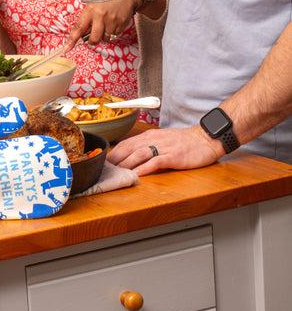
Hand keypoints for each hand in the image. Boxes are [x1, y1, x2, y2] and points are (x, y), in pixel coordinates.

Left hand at [64, 0, 138, 51]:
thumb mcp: (93, 4)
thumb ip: (87, 18)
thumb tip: (81, 34)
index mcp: (90, 10)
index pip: (79, 28)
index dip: (72, 40)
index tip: (66, 49)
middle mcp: (100, 16)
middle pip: (94, 38)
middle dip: (93, 40)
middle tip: (94, 36)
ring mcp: (112, 20)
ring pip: (106, 38)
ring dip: (105, 35)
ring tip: (107, 24)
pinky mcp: (121, 23)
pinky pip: (115, 35)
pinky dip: (113, 32)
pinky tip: (114, 22)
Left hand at [108, 125, 223, 175]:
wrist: (205, 138)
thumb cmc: (184, 141)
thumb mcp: (162, 139)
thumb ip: (148, 145)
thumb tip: (132, 156)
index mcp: (149, 135)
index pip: (126, 143)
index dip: (113, 153)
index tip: (104, 162)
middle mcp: (153, 139)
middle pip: (128, 148)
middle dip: (115, 160)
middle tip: (105, 170)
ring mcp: (163, 147)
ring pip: (139, 154)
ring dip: (126, 164)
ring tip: (116, 173)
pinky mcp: (173, 156)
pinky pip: (156, 162)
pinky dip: (144, 168)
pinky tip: (136, 175)